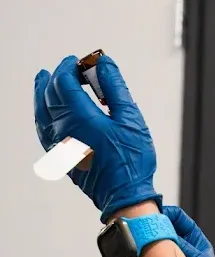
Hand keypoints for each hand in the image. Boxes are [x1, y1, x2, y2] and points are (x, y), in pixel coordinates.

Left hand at [34, 54, 160, 222]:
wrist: (124, 195)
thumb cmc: (131, 162)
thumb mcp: (130, 117)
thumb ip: (115, 87)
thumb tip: (104, 64)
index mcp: (80, 117)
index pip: (63, 81)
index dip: (70, 66)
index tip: (80, 61)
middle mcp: (63, 130)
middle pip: (50, 93)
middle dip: (59, 75)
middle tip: (72, 68)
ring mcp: (58, 144)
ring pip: (41, 110)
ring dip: (42, 91)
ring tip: (44, 79)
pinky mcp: (60, 156)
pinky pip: (42, 129)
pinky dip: (41, 114)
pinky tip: (44, 111)